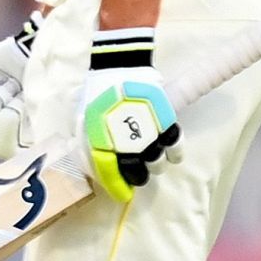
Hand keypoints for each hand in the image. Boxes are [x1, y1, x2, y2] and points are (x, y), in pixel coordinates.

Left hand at [78, 29, 180, 201]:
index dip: (117, 187)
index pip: (111, 174)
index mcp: (102, 143)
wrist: (119, 66)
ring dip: (156, 164)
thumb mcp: (84, 116)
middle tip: (136, 170)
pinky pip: (176, 147)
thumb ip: (86, 138)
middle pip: (139, 173)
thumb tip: (87, 155)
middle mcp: (128, 145)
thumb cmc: (98, 90)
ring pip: (158, 162)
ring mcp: (149, 135)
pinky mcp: (167, 123)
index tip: (122, 194)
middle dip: (138, 175)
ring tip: (152, 159)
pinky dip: (175, 153)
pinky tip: (171, 153)